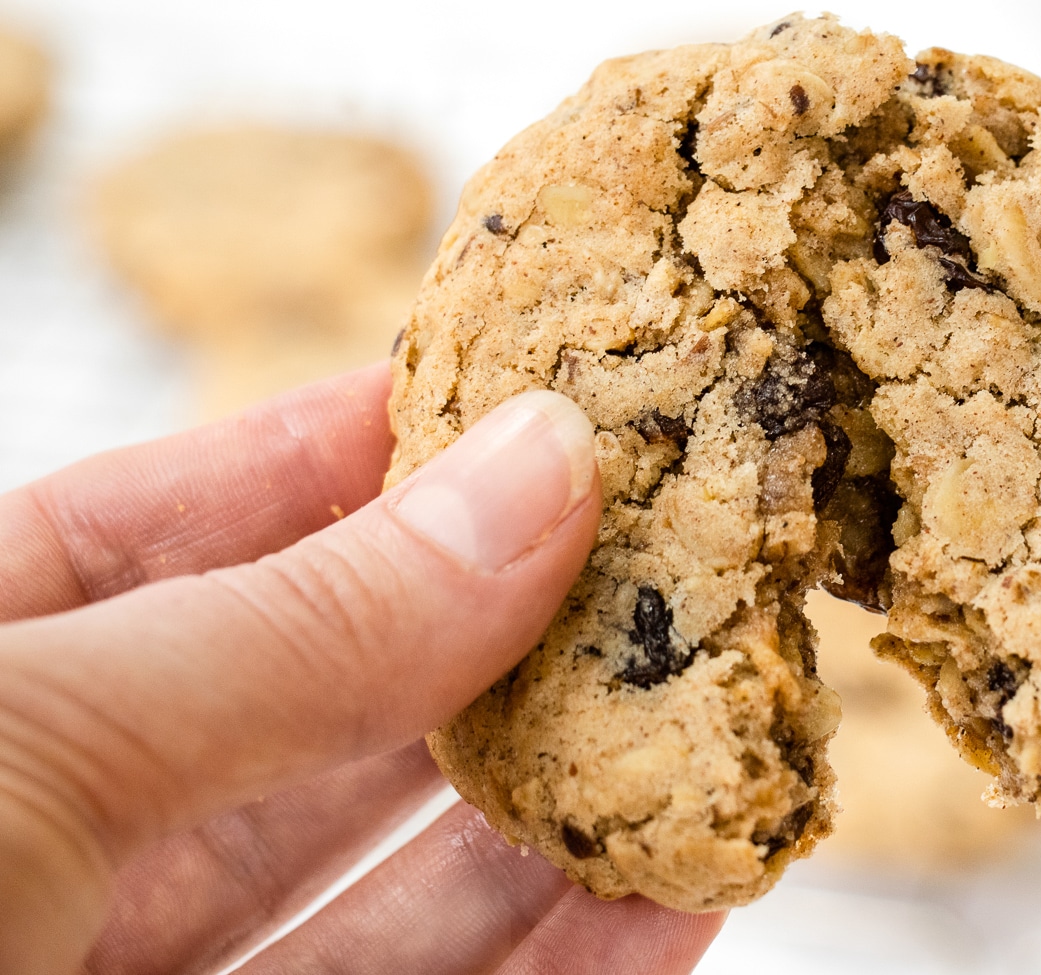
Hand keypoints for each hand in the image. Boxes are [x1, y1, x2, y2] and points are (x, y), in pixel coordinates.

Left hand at [0, 366, 722, 973]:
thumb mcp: (21, 744)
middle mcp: (34, 859)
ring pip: (387, 894)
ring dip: (556, 816)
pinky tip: (667, 900)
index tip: (499, 398)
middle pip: (304, 715)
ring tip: (697, 725)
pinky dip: (563, 967)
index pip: (151, 538)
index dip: (329, 460)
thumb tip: (529, 469)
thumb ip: (295, 622)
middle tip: (646, 558)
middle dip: (485, 636)